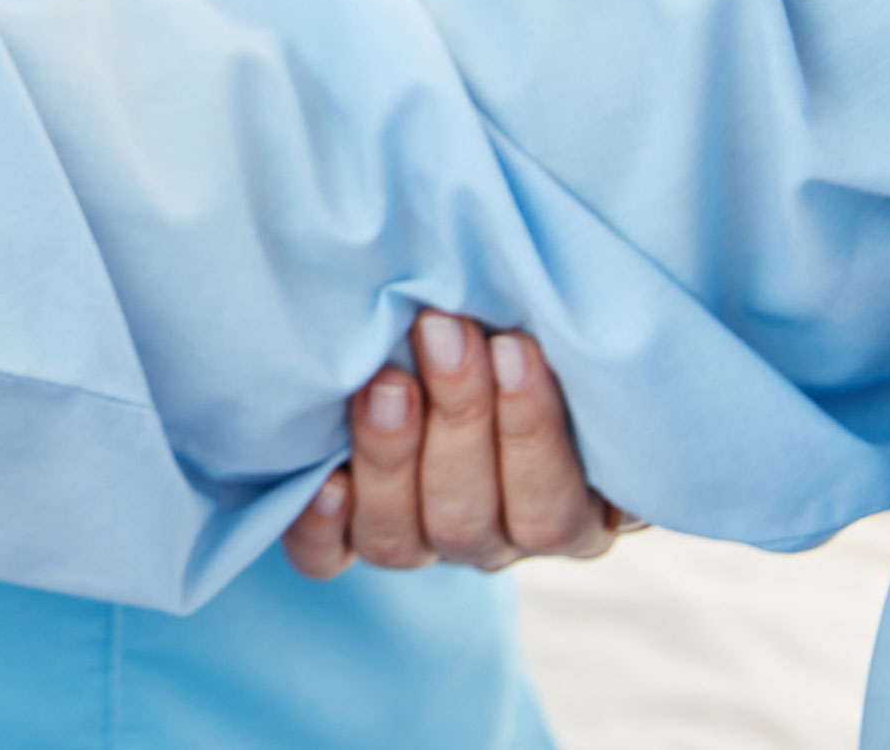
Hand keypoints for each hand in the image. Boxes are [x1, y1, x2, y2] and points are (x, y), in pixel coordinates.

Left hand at [283, 311, 639, 577]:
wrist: (463, 350)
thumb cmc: (536, 346)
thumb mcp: (569, 357)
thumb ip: (571, 358)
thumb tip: (554, 334)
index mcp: (570, 519)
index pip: (552, 514)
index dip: (531, 432)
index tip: (513, 347)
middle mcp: (492, 541)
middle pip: (468, 520)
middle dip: (457, 418)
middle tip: (441, 332)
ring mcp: (419, 544)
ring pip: (397, 540)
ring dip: (390, 455)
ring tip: (385, 381)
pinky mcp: (349, 538)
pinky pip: (326, 557)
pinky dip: (319, 525)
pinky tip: (326, 477)